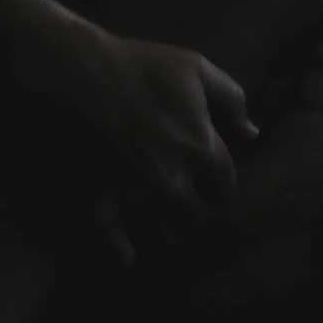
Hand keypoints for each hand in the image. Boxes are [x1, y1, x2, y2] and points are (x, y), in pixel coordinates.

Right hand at [11, 16, 258, 265]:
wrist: (69, 74)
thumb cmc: (136, 66)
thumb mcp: (194, 68)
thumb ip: (231, 101)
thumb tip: (252, 135)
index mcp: (202, 151)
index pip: (224, 188)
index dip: (212, 180)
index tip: (197, 173)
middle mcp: (174, 186)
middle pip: (193, 216)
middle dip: (186, 203)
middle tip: (168, 187)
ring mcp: (135, 204)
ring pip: (162, 236)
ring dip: (159, 225)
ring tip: (146, 206)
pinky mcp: (98, 216)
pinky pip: (121, 256)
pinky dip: (124, 251)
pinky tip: (121, 236)